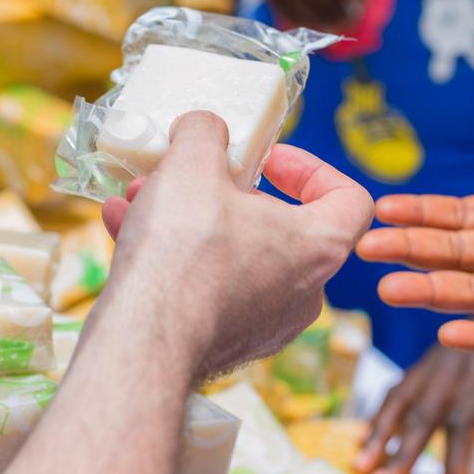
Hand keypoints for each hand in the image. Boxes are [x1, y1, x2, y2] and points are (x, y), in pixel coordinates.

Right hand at [100, 112, 373, 378]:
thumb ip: (205, 132)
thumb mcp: (193, 163)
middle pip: (276, 225)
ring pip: (231, 255)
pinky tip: (122, 229)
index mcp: (319, 246)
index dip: (312, 170)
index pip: (350, 201)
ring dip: (186, 219)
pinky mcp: (224, 345)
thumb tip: (204, 128)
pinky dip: (171, 258)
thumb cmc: (185, 250)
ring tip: (139, 196)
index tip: (268, 159)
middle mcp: (302, 292)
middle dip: (221, 190)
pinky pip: (205, 288)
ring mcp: (264, 324)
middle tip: (185, 172)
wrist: (144, 341)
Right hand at [353, 343, 473, 473]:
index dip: (456, 462)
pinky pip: (400, 387)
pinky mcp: (429, 358)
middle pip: (424, 412)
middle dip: (401, 453)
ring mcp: (437, 357)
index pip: (465, 422)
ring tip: (360, 464)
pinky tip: (366, 437)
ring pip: (402, 396)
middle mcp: (455, 360)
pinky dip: (381, 413)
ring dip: (379, 433)